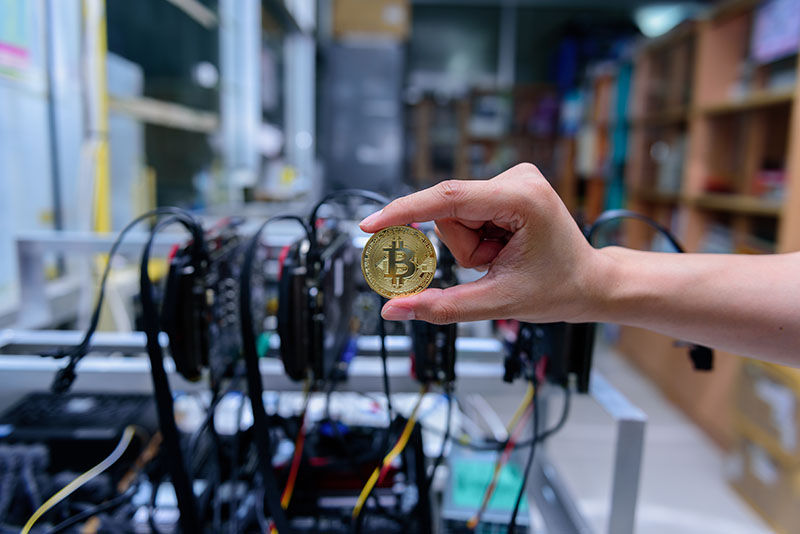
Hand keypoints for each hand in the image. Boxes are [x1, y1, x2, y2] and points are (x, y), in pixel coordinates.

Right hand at [359, 163, 605, 323]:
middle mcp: (517, 177)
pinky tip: (503, 248)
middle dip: (461, 247)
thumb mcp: (498, 302)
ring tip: (502, 259)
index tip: (370, 225)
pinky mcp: (506, 186)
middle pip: (448, 213)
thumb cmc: (558, 290)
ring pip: (454, 215)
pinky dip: (476, 238)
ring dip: (469, 245)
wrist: (591, 283)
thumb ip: (441, 307)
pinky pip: (466, 213)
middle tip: (493, 266)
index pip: (447, 199)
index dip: (404, 211)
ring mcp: (512, 178)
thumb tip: (393, 309)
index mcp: (522, 198)